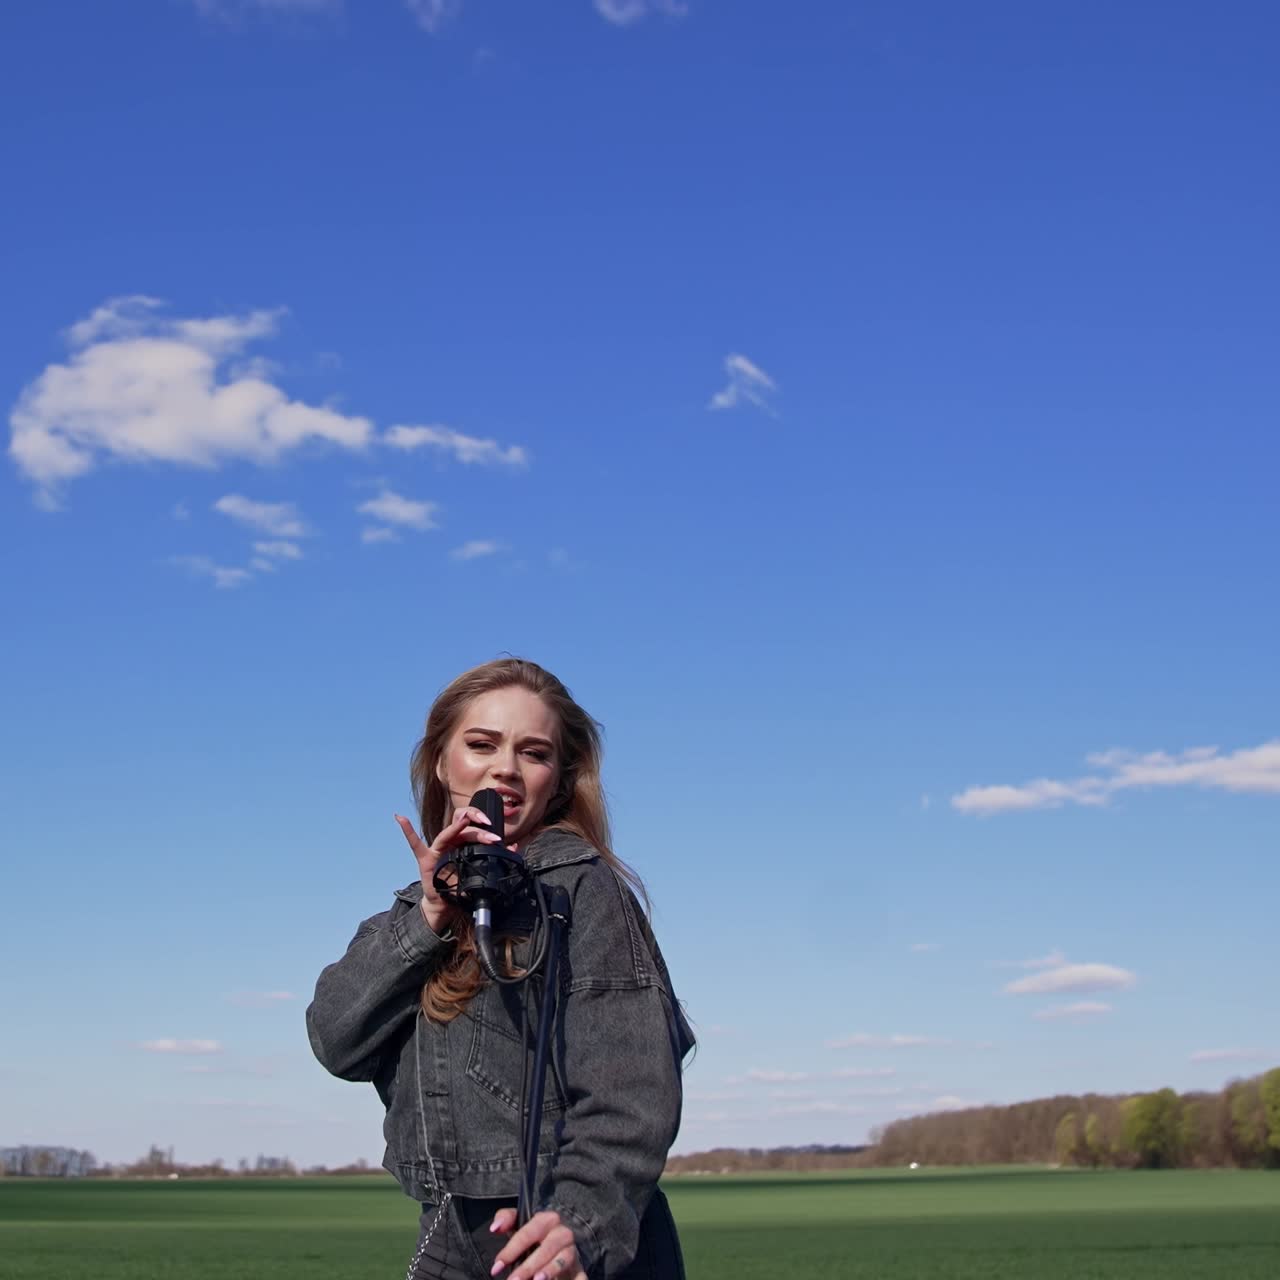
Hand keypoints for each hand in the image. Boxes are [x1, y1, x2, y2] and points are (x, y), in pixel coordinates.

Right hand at [394, 807, 500, 934]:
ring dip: (459, 827)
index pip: (472, 825)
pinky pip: (415, 844)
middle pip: (461, 825)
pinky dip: (407, 830)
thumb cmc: (462, 883)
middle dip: (476, 825)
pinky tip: (400, 818)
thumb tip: (514, 847)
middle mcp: (449, 841)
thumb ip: (495, 857)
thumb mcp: (480, 869)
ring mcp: (436, 849)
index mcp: (462, 842)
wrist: (447, 903)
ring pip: (447, 833)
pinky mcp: (425, 860)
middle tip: (489, 827)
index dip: (482, 821)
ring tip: (468, 821)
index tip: (494, 825)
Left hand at [488, 1208, 586, 1279]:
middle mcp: (562, 1233)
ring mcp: (572, 1251)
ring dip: (551, 1270)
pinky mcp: (579, 1269)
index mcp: (548, 1220)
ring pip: (564, 1259)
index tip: (496, 1267)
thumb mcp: (522, 1223)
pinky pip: (580, 1275)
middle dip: (528, 1266)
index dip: (511, 1249)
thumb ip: (507, 1219)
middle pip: (547, 1248)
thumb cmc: (537, 1234)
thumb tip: (495, 1227)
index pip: (529, 1232)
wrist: (563, 1241)